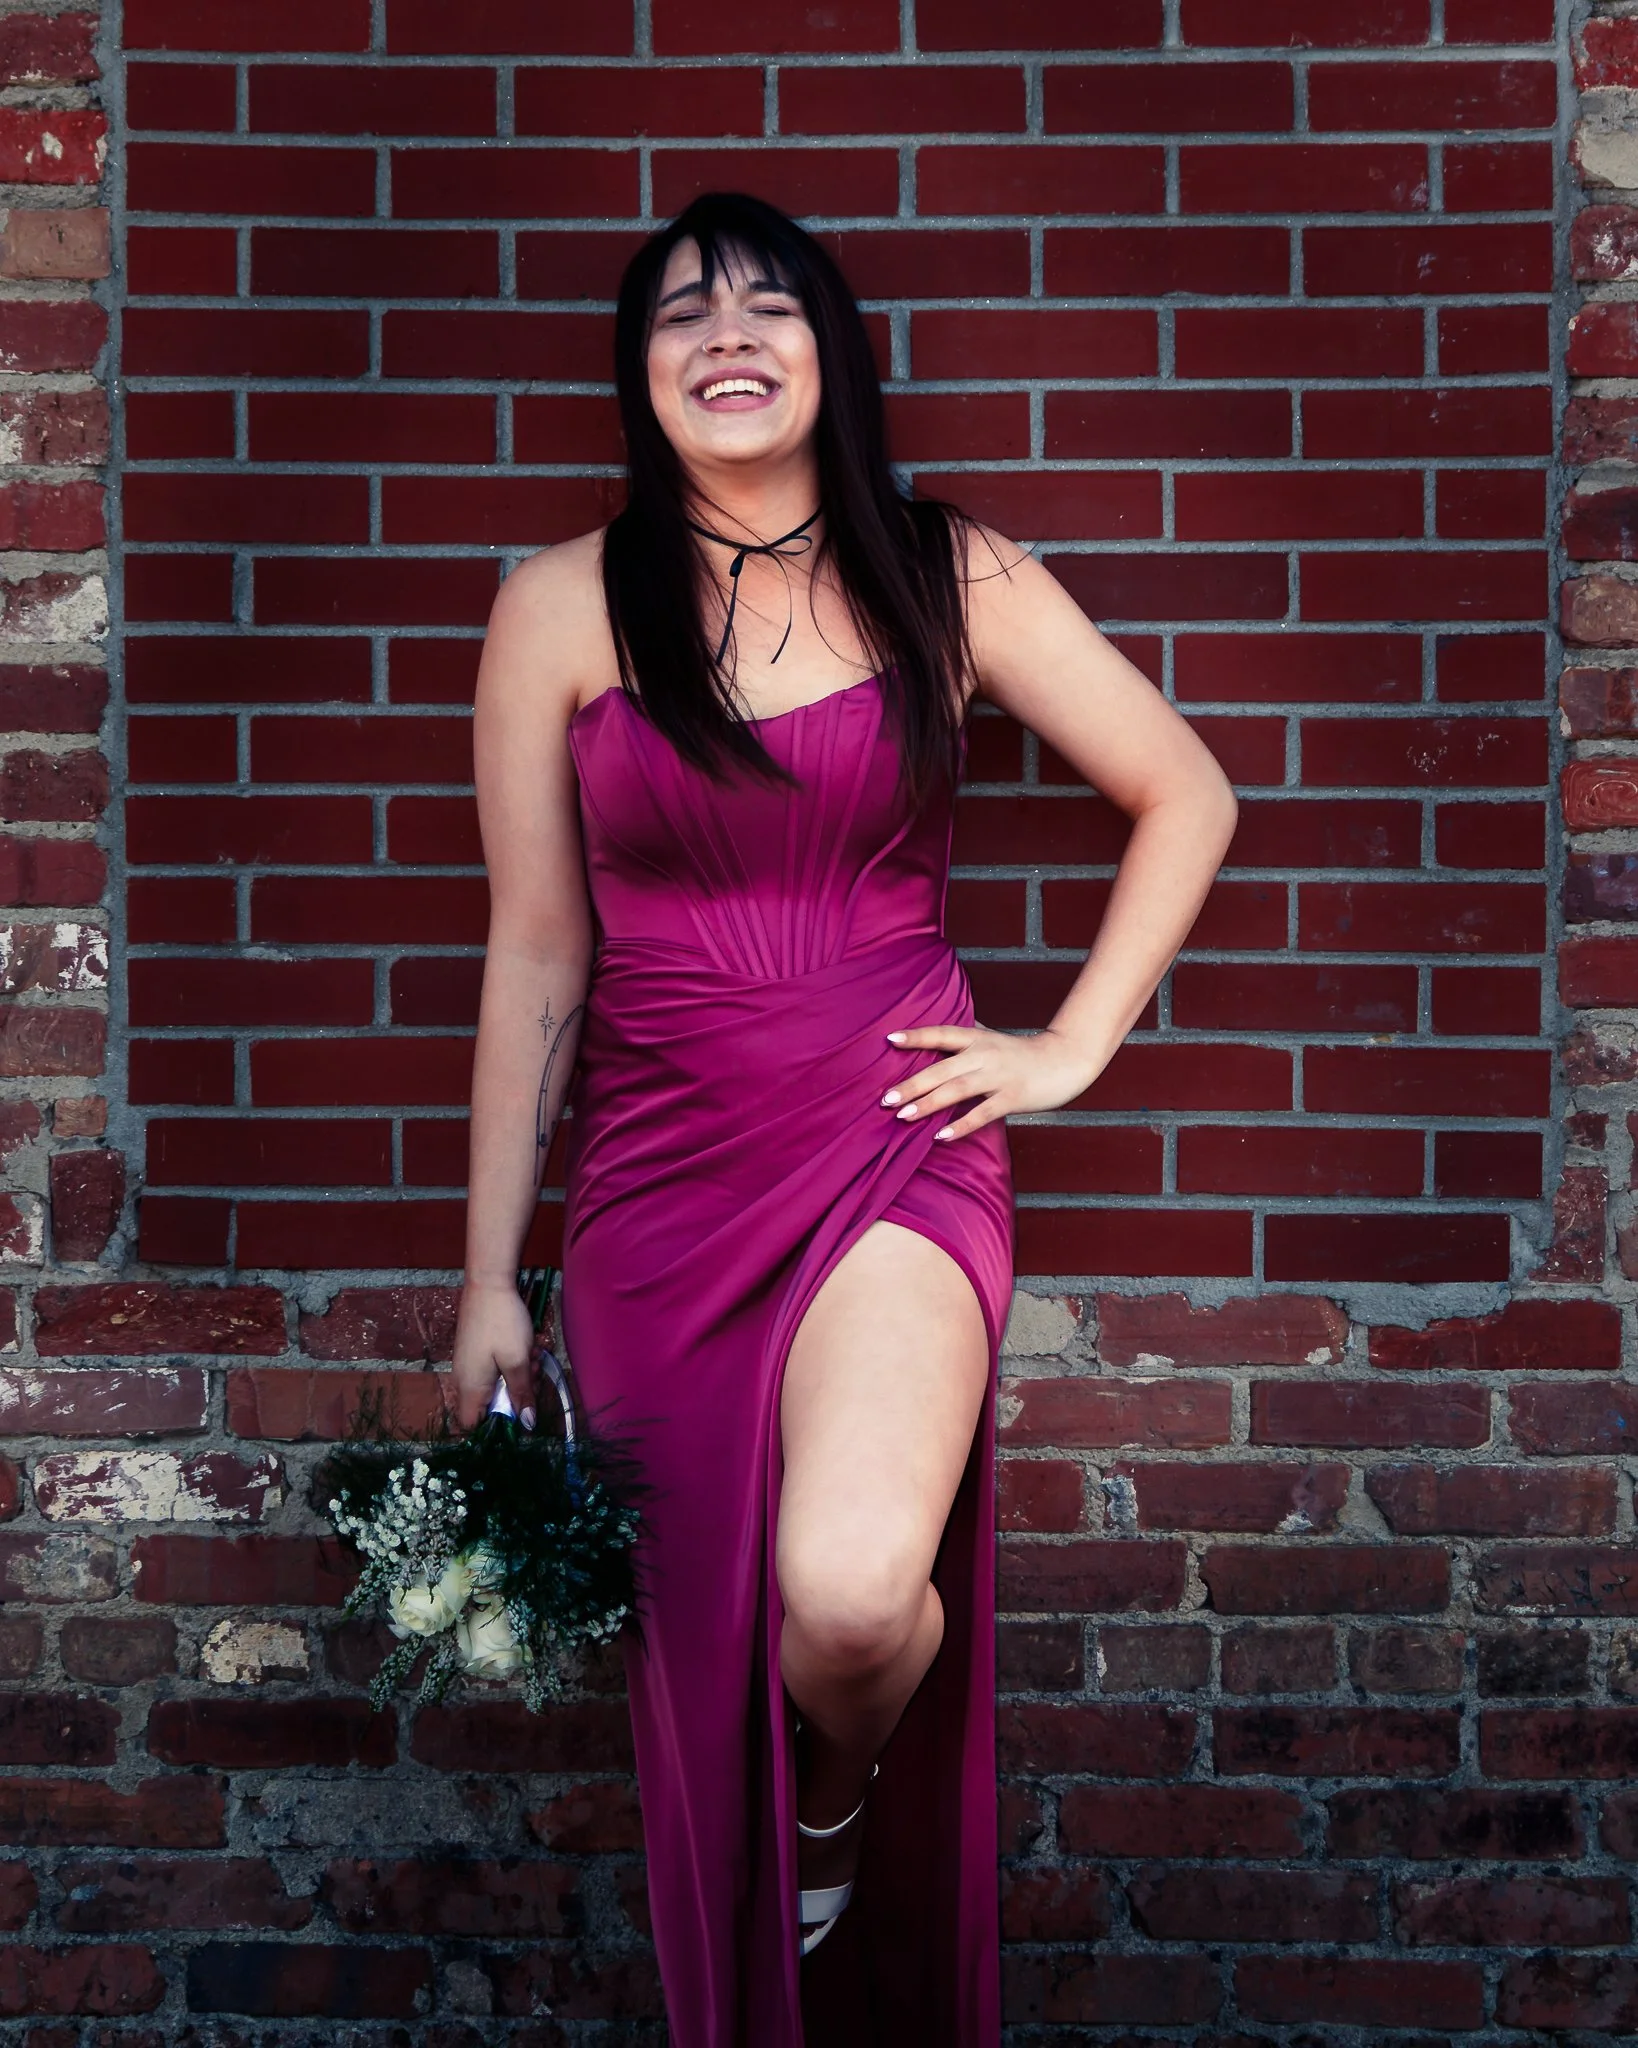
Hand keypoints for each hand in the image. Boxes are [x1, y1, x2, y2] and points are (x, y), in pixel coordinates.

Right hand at [450, 1279, 538, 1433]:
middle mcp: (464, 1379)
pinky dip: (511, 1362)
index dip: (494, 1426)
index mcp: (470, 1387)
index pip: (472, 1424)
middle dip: (516, 1394)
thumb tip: (527, 1424)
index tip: (518, 1413)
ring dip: (518, 1375)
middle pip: (489, 1404)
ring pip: (496, 1384)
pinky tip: (526, 1346)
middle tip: (533, 1373)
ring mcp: (469, 1364)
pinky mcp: (476, 1351)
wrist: (488, 1284)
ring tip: (532, 1354)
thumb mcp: (518, 1361)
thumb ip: (521, 1394)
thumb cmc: (502, 1324)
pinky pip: (494, 1368)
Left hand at [879, 1023, 1100, 1143]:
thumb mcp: (992, 1039)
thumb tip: (935, 1037)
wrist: (1066, 1060)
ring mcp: (999, 1076)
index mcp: (977, 1039)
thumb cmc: (1023, 1053)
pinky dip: (961, 1125)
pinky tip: (941, 1136)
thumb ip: (965, 1039)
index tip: (889, 1039)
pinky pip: (983, 1113)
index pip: (942, 1034)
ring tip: (904, 1116)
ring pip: (958, 1090)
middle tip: (885, 1099)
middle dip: (912, 1084)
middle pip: (942, 1068)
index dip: (917, 1036)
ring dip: (929, 1104)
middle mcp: (985, 1055)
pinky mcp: (1013, 1097)